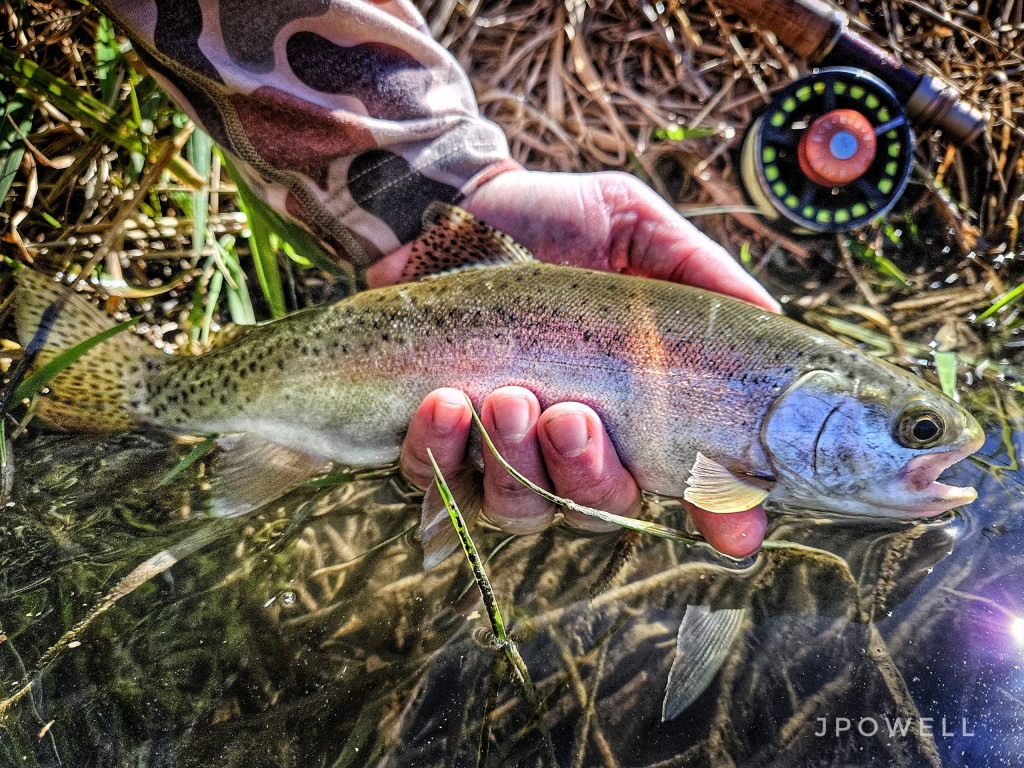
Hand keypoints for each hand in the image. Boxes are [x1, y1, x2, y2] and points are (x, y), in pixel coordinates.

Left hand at [370, 169, 775, 558]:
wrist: (452, 204)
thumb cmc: (550, 222)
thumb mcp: (633, 227)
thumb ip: (698, 272)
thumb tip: (767, 320)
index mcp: (634, 409)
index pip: (688, 483)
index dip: (719, 516)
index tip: (733, 529)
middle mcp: (574, 446)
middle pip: (600, 508)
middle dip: (588, 473)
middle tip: (568, 416)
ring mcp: (503, 454)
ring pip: (522, 509)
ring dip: (516, 465)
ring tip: (504, 400)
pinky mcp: (435, 445)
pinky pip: (437, 480)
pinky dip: (440, 453)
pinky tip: (446, 403)